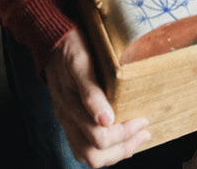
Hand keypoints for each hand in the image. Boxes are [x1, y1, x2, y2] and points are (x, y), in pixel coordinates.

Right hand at [45, 28, 150, 166]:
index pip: (99, 138)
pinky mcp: (71, 118)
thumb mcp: (80, 63)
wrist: (53, 40)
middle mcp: (68, 119)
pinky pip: (85, 146)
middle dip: (122, 148)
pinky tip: (121, 139)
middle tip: (144, 132)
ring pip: (89, 156)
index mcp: (70, 107)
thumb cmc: (70, 48)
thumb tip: (106, 121)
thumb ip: (91, 92)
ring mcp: (68, 120)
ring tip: (137, 138)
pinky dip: (106, 148)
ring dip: (116, 152)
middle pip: (94, 155)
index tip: (143, 120)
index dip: (124, 134)